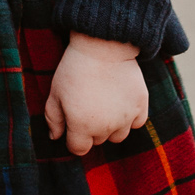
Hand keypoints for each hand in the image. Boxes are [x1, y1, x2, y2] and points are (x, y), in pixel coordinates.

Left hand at [44, 33, 147, 158]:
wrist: (102, 45)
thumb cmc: (74, 69)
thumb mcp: (55, 93)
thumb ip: (53, 119)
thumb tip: (55, 137)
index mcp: (81, 126)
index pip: (78, 149)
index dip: (73, 138)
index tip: (73, 124)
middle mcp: (105, 127)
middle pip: (98, 141)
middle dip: (91, 129)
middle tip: (88, 105)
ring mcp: (126, 117)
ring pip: (118, 136)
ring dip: (112, 126)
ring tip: (105, 105)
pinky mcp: (141, 105)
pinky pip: (137, 123)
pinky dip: (131, 117)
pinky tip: (121, 102)